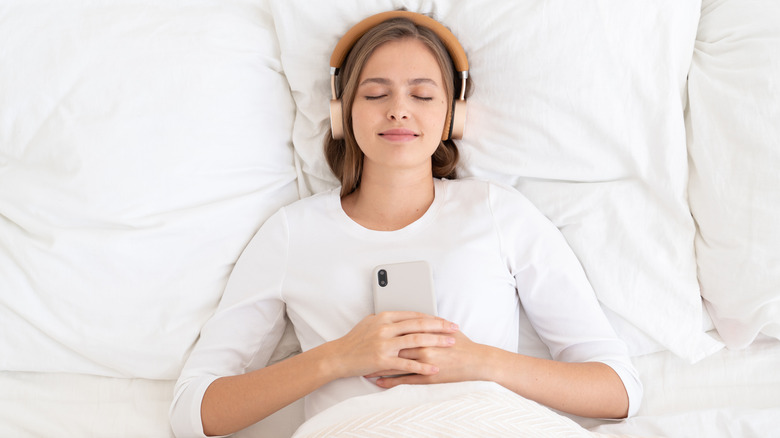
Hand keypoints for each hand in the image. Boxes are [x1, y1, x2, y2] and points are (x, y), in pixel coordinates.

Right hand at [326, 311, 458, 379]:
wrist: (338, 356)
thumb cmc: (354, 340)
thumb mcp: (370, 323)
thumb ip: (387, 319)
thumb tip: (403, 317)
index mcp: (384, 317)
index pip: (413, 315)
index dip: (432, 317)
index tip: (445, 319)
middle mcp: (385, 328)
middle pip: (419, 325)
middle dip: (440, 326)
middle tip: (455, 328)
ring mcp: (384, 344)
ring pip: (416, 341)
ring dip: (436, 342)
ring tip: (451, 344)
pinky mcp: (383, 361)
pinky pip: (407, 364)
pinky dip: (423, 367)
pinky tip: (434, 368)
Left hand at [364, 330, 489, 387]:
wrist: (476, 360)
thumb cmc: (462, 344)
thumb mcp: (445, 328)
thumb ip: (428, 322)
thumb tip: (415, 316)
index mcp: (424, 333)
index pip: (398, 332)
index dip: (382, 333)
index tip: (369, 334)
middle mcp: (422, 347)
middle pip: (392, 348)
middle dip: (375, 350)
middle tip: (361, 351)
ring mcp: (424, 363)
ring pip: (395, 365)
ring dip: (378, 367)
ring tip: (365, 368)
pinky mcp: (427, 377)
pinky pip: (404, 380)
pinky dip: (390, 381)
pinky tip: (379, 382)